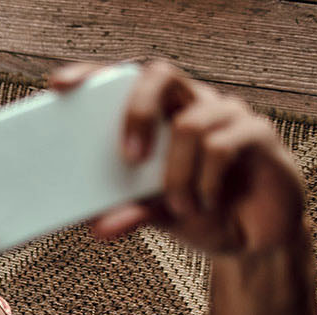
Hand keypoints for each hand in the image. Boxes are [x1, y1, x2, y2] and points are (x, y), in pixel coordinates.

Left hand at [50, 60, 305, 255]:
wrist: (250, 239)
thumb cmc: (196, 212)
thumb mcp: (152, 214)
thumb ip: (126, 211)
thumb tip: (99, 226)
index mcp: (159, 113)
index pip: (123, 78)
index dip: (91, 73)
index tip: (58, 86)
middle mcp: (191, 102)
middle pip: (159, 74)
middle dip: (137, 112)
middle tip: (128, 158)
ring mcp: (226, 113)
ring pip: (189, 124)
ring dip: (176, 176)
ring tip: (179, 206)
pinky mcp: (258, 132)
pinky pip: (222, 145)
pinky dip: (205, 182)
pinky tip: (203, 202)